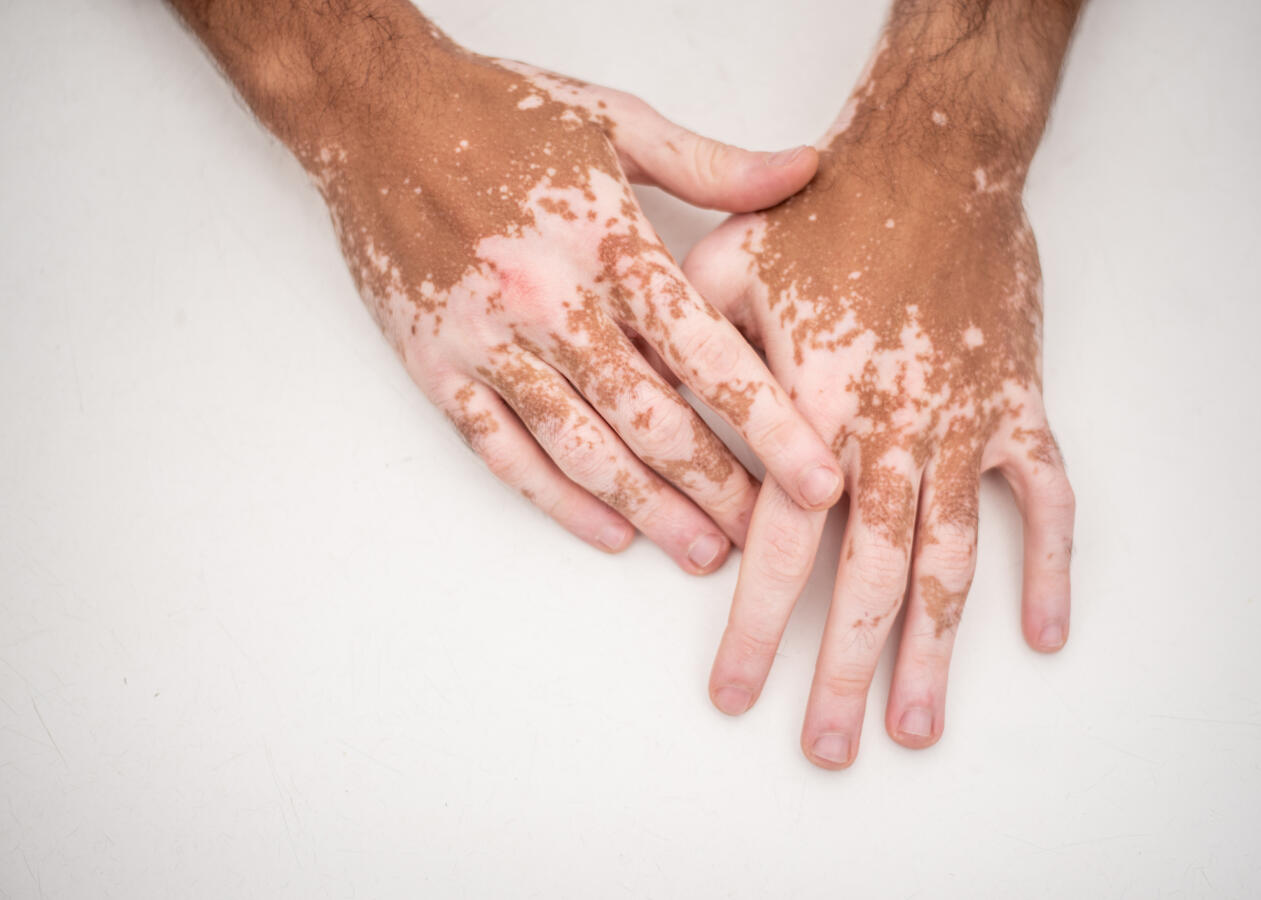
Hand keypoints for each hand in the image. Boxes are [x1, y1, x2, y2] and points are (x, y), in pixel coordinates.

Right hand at [169, 0, 844, 572]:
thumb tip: (805, 170)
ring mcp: (489, 343)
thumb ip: (714, 164)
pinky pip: (504, 453)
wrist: (369, 114)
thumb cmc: (495, 113)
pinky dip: (558, 501)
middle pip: (652, 419)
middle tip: (769, 537)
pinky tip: (608, 531)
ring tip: (701, 552)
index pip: (707, 354)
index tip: (819, 480)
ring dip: (649, 510)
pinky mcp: (438, 368)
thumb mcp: (615, 120)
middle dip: (717, 488)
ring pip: (582, 450)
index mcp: (607, 242)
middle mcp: (550, 302)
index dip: (771, 426)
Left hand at [684, 1, 1078, 765]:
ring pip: (953, 559)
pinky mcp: (1017, 407)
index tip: (738, 695)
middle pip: (870, 576)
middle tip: (829, 747)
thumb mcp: (724, 270)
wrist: (935, 160)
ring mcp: (964, 425)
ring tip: (919, 725)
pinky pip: (1046, 499)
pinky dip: (1051, 567)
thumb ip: (692, 357)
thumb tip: (655, 425)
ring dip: (937, 650)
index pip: (779, 544)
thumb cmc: (824, 213)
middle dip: (848, 671)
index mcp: (816, 408)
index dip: (757, 627)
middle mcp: (892, 432)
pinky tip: (1043, 632)